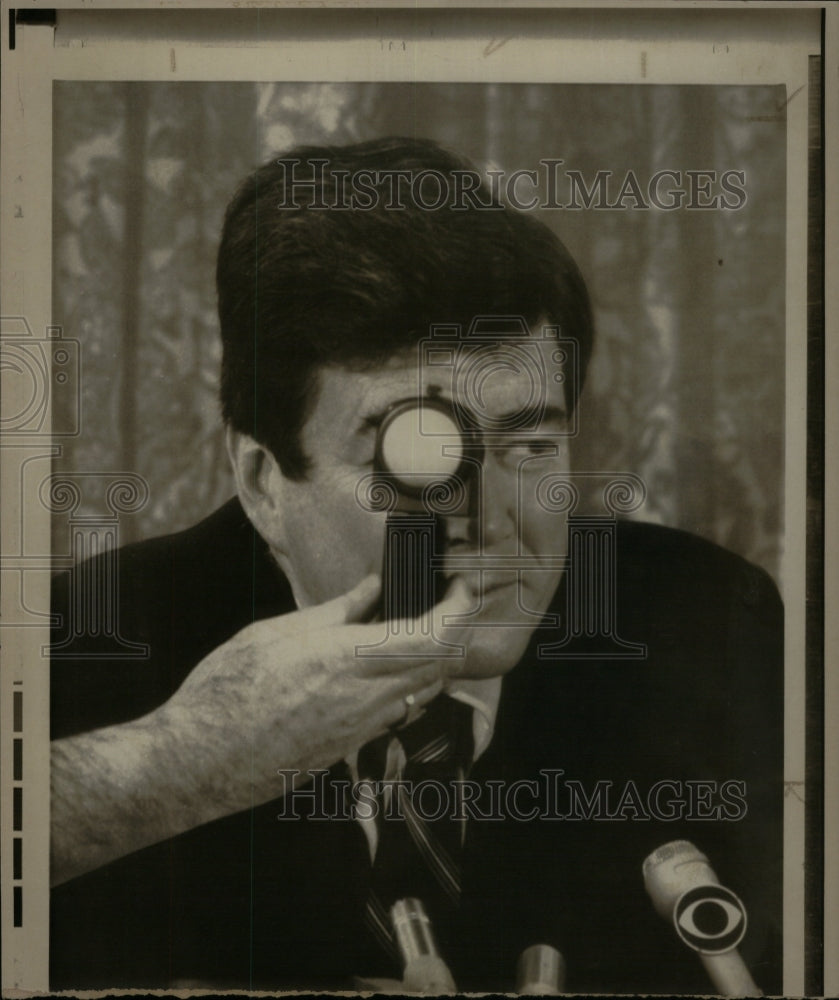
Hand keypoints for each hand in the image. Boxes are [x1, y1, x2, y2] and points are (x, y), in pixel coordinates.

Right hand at [153, 573, 472, 816]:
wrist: (199, 763)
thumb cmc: (225, 692)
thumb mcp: (273, 634)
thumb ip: (332, 613)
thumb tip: (371, 588)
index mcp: (345, 661)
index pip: (434, 637)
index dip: (458, 609)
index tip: (458, 586)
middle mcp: (364, 699)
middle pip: (442, 664)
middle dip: (455, 629)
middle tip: (444, 602)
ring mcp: (361, 730)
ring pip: (427, 691)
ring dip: (434, 658)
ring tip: (415, 628)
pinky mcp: (351, 747)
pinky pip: (400, 713)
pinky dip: (409, 684)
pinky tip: (384, 667)